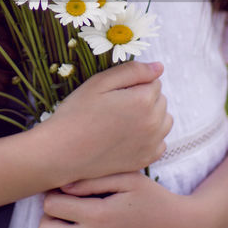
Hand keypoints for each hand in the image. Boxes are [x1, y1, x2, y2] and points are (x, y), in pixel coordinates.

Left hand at [38, 172, 199, 227]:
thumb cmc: (153, 198)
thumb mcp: (126, 179)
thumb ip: (92, 180)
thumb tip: (61, 187)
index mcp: (97, 214)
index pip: (51, 206)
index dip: (51, 196)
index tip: (61, 192)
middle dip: (46, 217)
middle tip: (58, 209)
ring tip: (58, 226)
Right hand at [48, 62, 171, 185]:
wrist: (62, 152)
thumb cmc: (77, 113)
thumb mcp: (100, 82)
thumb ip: (133, 71)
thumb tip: (160, 67)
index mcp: (143, 100)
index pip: (154, 81)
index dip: (134, 83)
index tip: (115, 92)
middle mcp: (153, 123)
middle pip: (161, 100)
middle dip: (144, 98)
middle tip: (116, 106)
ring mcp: (151, 144)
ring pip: (164, 120)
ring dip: (151, 117)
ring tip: (124, 119)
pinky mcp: (145, 160)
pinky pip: (160, 142)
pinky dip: (150, 137)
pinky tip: (129, 136)